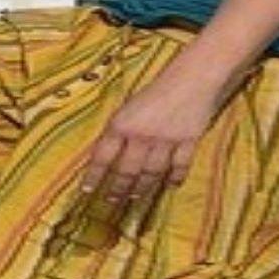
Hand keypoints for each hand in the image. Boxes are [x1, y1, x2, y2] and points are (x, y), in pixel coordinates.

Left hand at [80, 77, 220, 203]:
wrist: (192, 77)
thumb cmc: (155, 89)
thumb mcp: (127, 106)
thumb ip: (118, 130)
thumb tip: (105, 155)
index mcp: (121, 124)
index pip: (102, 156)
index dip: (93, 176)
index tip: (86, 191)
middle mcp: (141, 136)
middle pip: (127, 171)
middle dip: (117, 189)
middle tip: (111, 201)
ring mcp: (165, 141)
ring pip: (151, 173)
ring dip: (142, 188)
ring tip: (135, 197)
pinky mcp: (188, 142)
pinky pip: (179, 166)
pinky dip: (175, 177)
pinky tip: (170, 186)